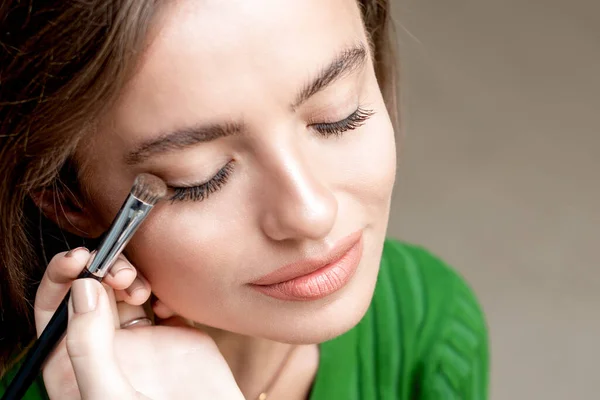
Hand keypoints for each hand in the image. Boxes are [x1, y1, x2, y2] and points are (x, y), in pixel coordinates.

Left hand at [34, 248, 243, 399]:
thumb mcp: (108, 395)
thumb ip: (88, 346)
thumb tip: (83, 288)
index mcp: (77, 364)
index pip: (54, 309)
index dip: (61, 278)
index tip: (80, 259)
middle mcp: (107, 348)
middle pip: (92, 291)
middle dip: (102, 271)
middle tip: (122, 273)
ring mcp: (143, 340)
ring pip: (126, 290)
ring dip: (132, 277)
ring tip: (142, 288)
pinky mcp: (176, 335)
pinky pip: (165, 298)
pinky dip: (165, 288)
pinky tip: (166, 301)